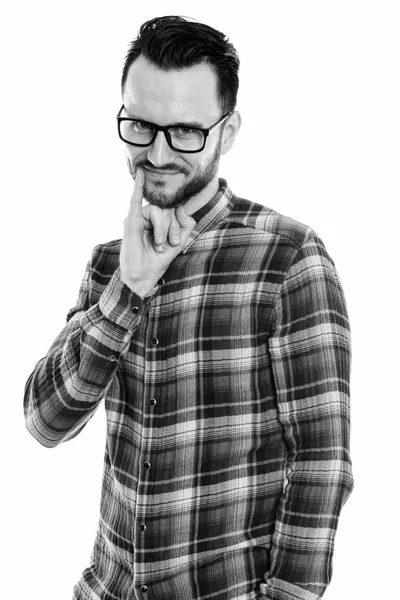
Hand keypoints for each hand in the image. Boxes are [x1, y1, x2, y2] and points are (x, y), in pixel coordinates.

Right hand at [120, 168, 195, 296]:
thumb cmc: (158, 260)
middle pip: (166, 210)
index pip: (173, 211)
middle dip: (171, 228)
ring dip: (162, 229)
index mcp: (159, 221)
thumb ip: (186, 225)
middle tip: (169, 244)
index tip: (177, 242)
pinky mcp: (131, 221)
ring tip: (159, 244)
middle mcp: (148, 217)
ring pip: (157, 210)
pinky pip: (135, 200)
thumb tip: (183, 208)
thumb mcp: (179, 242)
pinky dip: (137, 186)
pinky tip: (140, 174)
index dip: (178, 224)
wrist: (143, 276)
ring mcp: (139, 218)